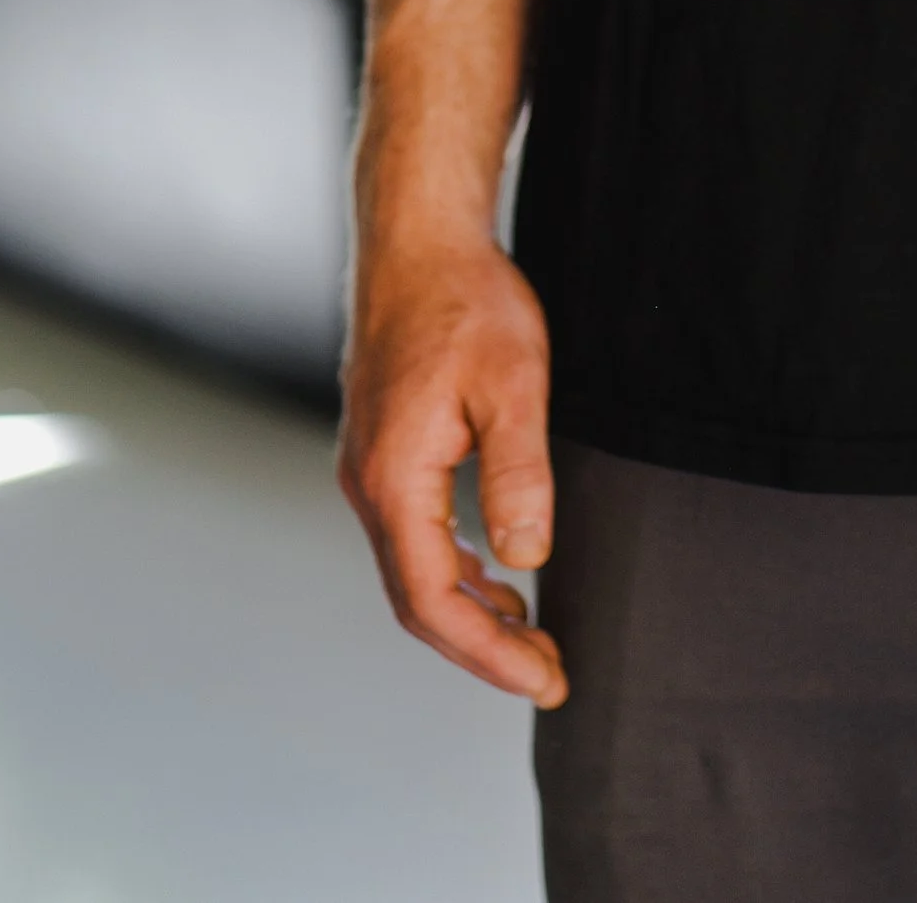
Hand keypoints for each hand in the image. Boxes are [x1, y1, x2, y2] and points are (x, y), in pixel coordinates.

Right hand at [339, 231, 566, 705]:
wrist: (419, 238)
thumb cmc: (464, 297)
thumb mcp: (513, 382)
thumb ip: (518, 472)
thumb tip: (526, 556)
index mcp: (394, 478)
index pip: (432, 600)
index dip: (488, 653)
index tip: (544, 678)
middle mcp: (369, 484)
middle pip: (416, 599)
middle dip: (482, 648)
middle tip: (547, 672)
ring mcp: (370, 469)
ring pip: (412, 570)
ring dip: (468, 613)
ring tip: (530, 637)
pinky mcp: (384, 452)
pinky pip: (412, 536)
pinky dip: (454, 571)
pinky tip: (494, 573)